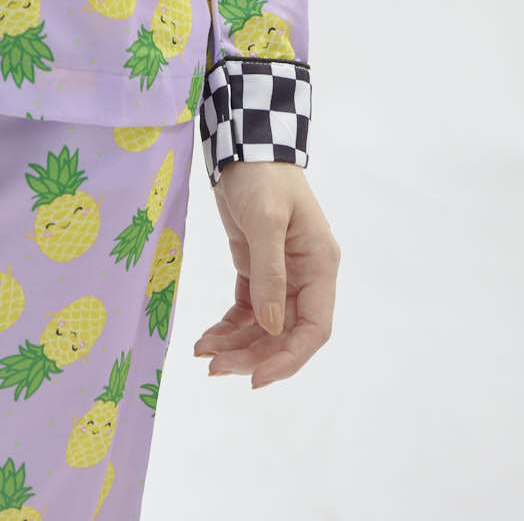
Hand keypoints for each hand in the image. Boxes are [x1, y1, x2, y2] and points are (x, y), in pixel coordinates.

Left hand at [193, 161, 338, 388]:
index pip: (314, 328)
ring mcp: (279, 275)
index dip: (289, 358)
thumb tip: (272, 326)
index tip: (257, 378)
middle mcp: (303, 276)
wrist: (242, 146)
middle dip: (252, 355)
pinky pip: (246, 311)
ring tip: (204, 356)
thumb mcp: (267, 220)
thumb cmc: (263, 176)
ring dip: (236, 346)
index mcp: (319, 265)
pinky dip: (228, 328)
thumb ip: (270, 273)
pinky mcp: (255, 269)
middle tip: (215, 368)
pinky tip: (207, 339)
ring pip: (263, 327)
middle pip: (284, 334)